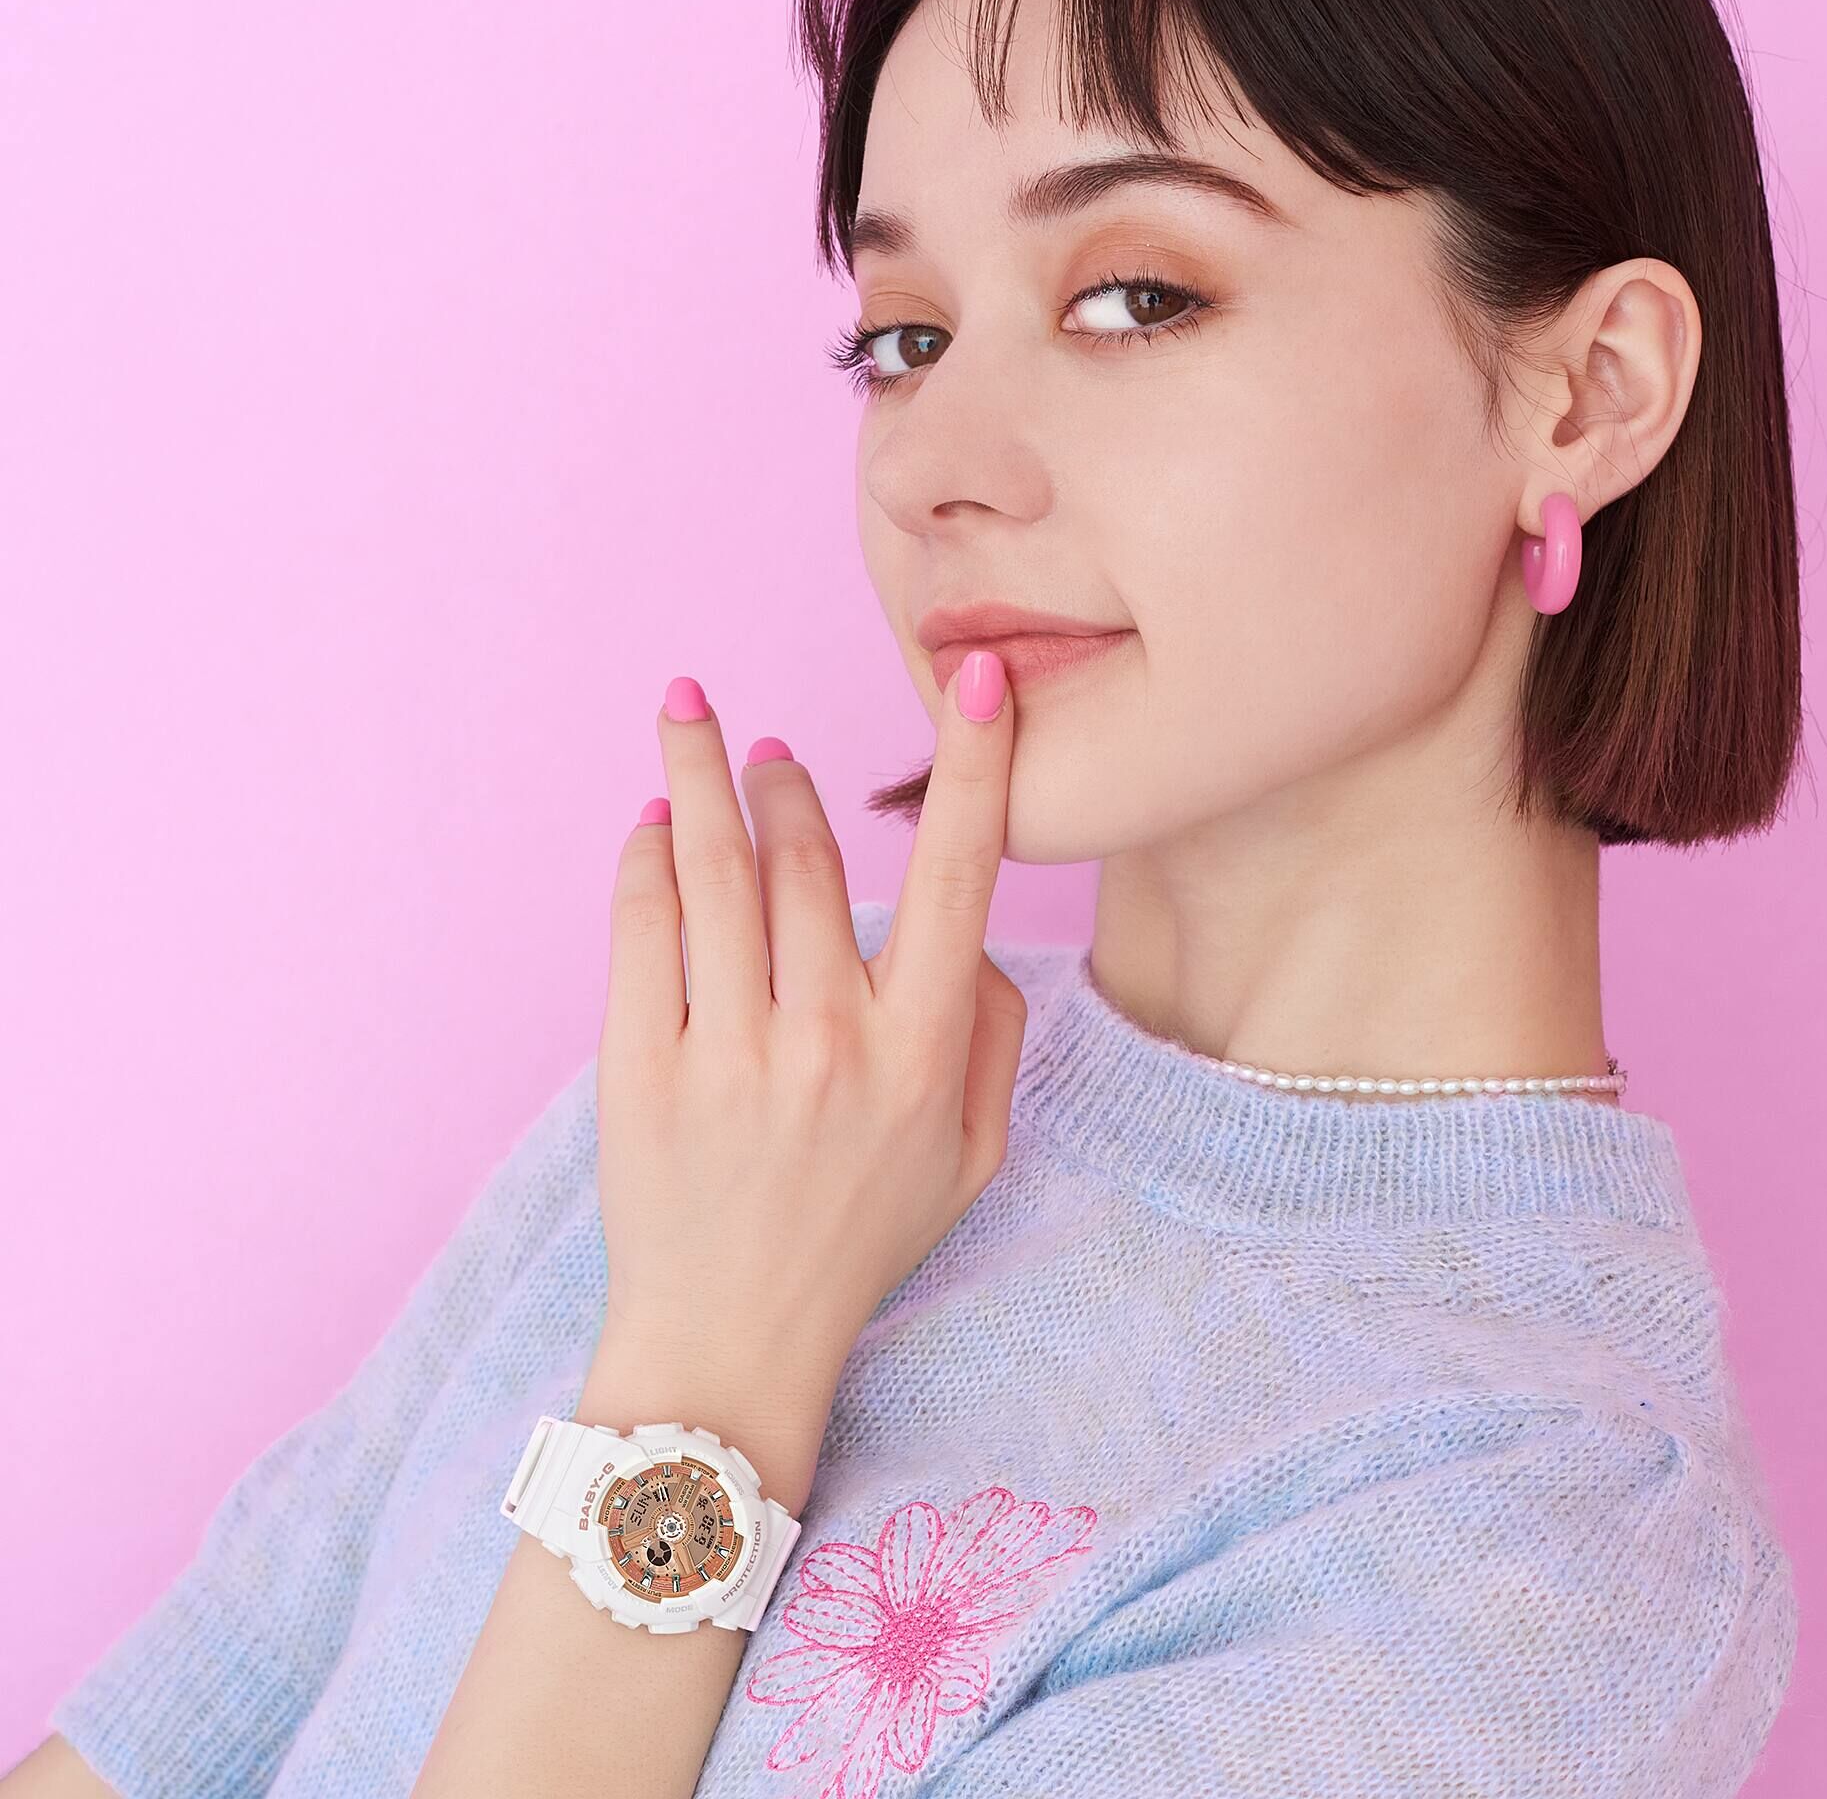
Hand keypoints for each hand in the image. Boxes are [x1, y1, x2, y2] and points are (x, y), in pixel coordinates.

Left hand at [592, 654, 1026, 1397]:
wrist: (729, 1349)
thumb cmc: (857, 1241)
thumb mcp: (971, 1157)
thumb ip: (988, 1035)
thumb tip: (958, 932)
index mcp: (920, 1052)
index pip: (959, 876)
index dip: (974, 765)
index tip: (975, 677)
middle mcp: (830, 1039)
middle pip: (807, 852)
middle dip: (786, 775)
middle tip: (771, 750)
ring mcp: (728, 1052)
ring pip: (717, 865)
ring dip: (705, 770)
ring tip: (688, 711)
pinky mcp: (639, 1068)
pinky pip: (642, 926)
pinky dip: (644, 855)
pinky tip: (651, 822)